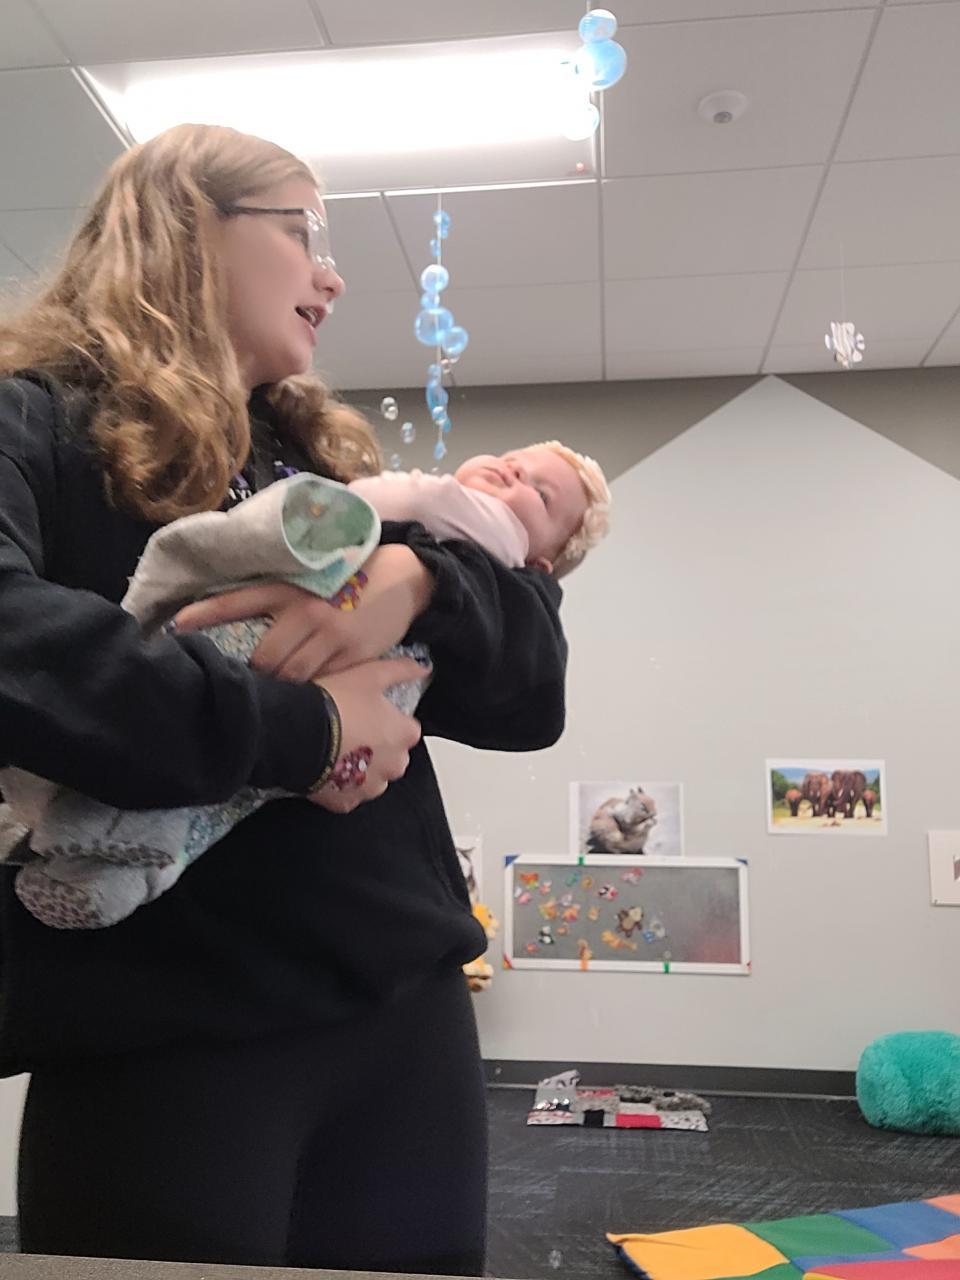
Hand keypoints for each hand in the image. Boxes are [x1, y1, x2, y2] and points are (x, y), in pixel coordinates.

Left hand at [172, 545, 434, 681]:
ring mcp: (330, 635)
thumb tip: (252, 626)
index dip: (205, 614)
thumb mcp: (314, 577)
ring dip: (280, 687)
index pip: (239, 601)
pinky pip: (323, 682)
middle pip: (265, 657)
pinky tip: (308, 697)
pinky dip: (312, 690)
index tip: (176, 625)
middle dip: (254, 675)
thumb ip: (284, 599)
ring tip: (272, 697)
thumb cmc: (353, 576)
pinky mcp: (353, 655)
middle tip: (244, 684)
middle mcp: (306, 612)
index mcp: (291, 589)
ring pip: (292, 675)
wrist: (404, 578)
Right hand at [309, 655, 426, 812]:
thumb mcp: (369, 674)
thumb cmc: (333, 703)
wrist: (294, 732)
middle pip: (391, 755)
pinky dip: (339, 783)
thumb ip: (400, 670)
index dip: (386, 718)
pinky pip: (346, 793)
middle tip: (348, 728)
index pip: (406, 728)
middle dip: (375, 746)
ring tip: (334, 747)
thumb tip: (422, 667)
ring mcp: (369, 786)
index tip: (366, 712)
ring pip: (370, 776)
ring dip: (359, 766)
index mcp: (404, 735)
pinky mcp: (345, 801)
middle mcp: (394, 765)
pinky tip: (324, 765)